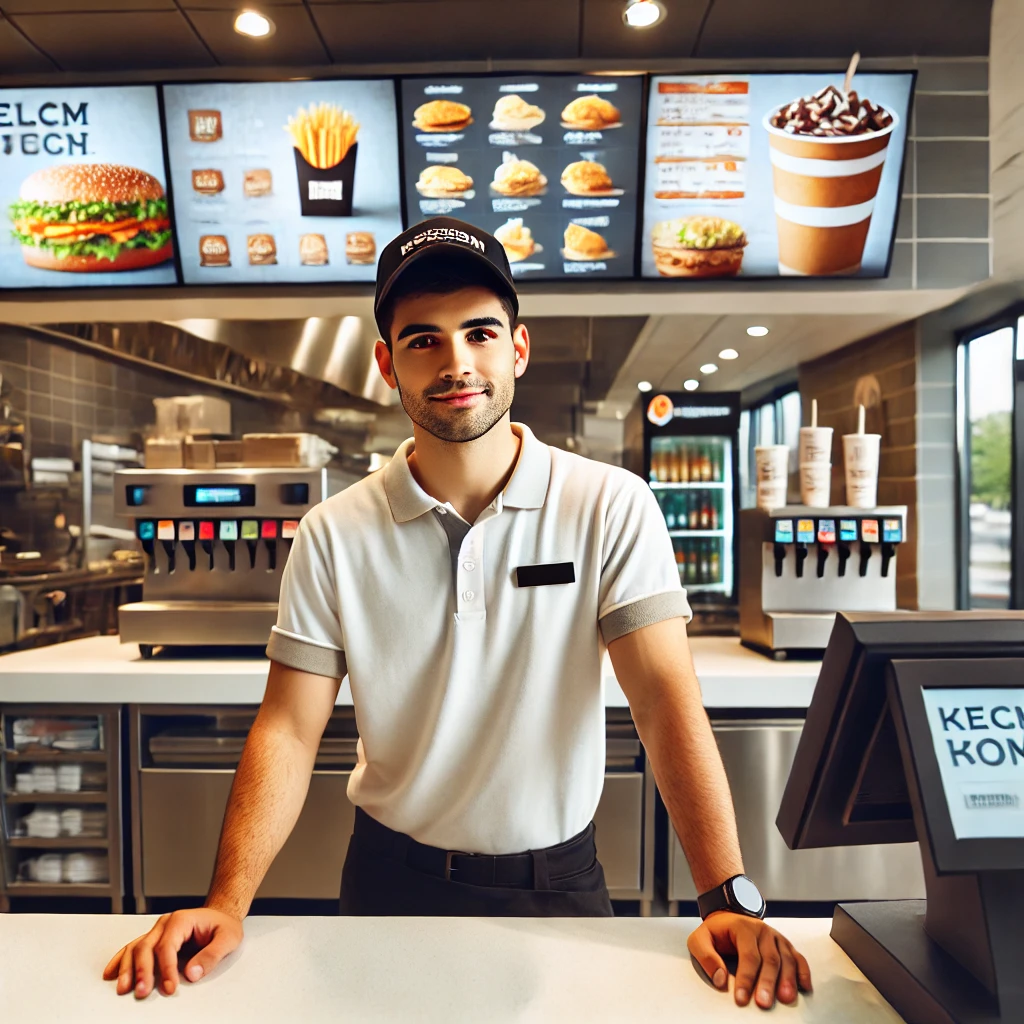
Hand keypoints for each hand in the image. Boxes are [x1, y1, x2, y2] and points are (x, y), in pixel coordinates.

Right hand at [102, 907, 243, 997]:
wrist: (221, 915)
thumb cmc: (224, 925)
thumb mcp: (229, 938)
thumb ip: (212, 955)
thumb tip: (191, 974)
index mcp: (182, 920)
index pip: (167, 946)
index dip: (166, 968)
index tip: (169, 987)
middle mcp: (166, 923)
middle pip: (146, 946)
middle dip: (143, 971)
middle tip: (142, 992)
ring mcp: (157, 930)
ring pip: (135, 947)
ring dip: (127, 968)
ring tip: (124, 988)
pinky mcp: (154, 939)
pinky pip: (133, 948)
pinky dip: (121, 961)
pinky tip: (111, 973)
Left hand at [687, 912, 811, 1008]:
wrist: (729, 916)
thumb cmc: (716, 931)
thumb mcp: (700, 939)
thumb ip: (706, 957)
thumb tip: (719, 979)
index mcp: (742, 927)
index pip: (748, 956)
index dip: (746, 979)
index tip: (742, 999)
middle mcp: (762, 930)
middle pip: (770, 959)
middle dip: (767, 983)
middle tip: (764, 1003)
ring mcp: (775, 937)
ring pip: (786, 959)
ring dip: (788, 980)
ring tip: (785, 998)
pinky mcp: (784, 944)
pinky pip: (797, 957)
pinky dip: (803, 972)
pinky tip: (804, 987)